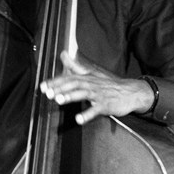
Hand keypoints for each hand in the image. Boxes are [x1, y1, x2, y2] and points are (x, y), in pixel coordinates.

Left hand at [40, 50, 154, 124]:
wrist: (130, 92)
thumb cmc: (108, 85)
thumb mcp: (91, 74)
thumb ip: (75, 66)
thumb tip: (64, 53)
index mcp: (87, 78)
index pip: (68, 78)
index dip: (55, 82)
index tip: (42, 87)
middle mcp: (91, 84)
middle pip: (74, 84)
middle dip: (60, 88)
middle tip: (47, 93)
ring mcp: (99, 94)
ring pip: (83, 94)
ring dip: (70, 96)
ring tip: (58, 100)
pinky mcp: (106, 105)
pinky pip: (96, 109)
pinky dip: (87, 114)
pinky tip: (79, 119)